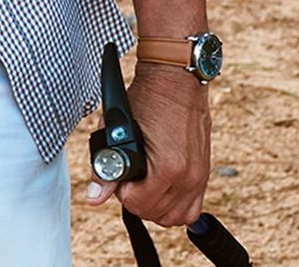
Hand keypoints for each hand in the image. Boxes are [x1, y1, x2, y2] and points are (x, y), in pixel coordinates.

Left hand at [85, 64, 210, 225]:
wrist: (176, 80)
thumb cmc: (147, 99)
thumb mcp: (116, 130)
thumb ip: (105, 168)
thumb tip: (94, 197)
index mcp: (168, 167)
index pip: (138, 204)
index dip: (121, 192)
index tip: (119, 175)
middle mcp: (189, 177)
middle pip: (156, 214)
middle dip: (136, 200)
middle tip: (129, 178)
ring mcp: (200, 177)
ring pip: (176, 217)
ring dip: (155, 207)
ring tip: (143, 185)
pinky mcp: (204, 173)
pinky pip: (193, 208)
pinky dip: (175, 206)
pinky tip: (161, 190)